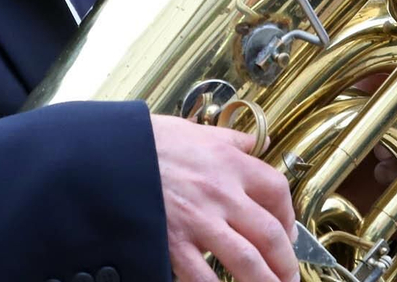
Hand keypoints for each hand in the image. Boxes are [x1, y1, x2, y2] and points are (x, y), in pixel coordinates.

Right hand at [150, 115, 298, 281]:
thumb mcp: (194, 130)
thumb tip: (251, 143)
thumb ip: (228, 139)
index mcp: (229, 163)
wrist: (107, 153)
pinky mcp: (174, 243)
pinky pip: (204, 277)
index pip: (276, 191)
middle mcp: (221, 194)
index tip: (288, 231)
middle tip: (290, 277)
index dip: (289, 216)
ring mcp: (199, 221)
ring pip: (247, 262)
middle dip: (285, 263)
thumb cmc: (146, 141)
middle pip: (270, 235)